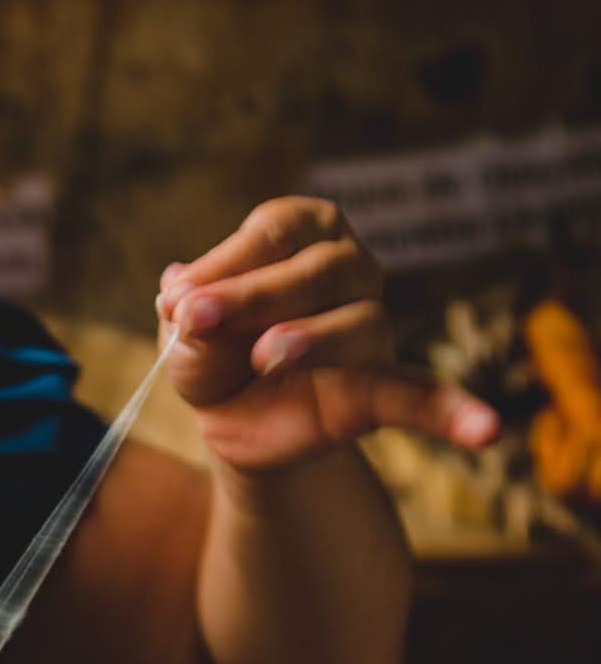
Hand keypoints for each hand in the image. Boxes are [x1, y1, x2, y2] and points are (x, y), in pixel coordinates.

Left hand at [157, 196, 501, 473]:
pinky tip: (487, 432)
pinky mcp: (380, 386)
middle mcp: (348, 266)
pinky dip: (455, 412)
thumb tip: (176, 297)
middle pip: (317, 271)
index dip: (227, 263)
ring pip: (358, 322)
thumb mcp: (185, 341)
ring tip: (267, 356)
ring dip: (312, 337)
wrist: (237, 422)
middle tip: (199, 321)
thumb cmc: (216, 358)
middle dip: (255, 295)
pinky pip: (423, 396)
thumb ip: (186, 320)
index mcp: (301, 232)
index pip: (274, 231)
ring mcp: (371, 324)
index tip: (181, 301)